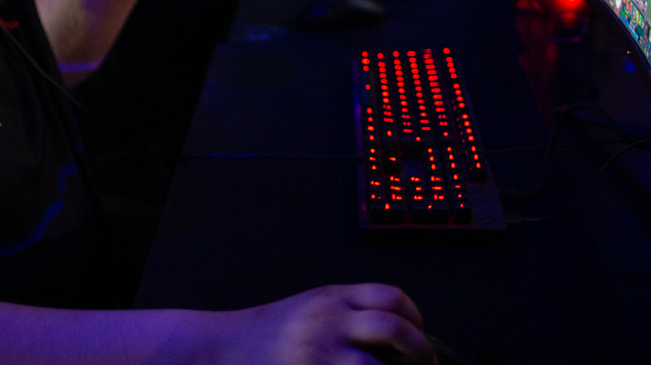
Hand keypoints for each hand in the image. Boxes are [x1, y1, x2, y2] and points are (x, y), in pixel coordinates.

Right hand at [224, 284, 436, 364]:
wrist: (230, 346)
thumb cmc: (275, 332)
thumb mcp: (314, 307)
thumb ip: (350, 312)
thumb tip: (399, 332)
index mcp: (334, 297)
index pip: (391, 297)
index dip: (416, 318)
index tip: (420, 333)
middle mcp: (330, 321)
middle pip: (395, 329)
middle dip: (420, 351)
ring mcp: (322, 353)